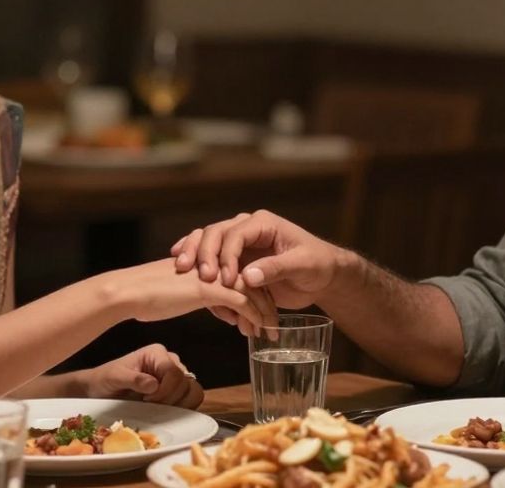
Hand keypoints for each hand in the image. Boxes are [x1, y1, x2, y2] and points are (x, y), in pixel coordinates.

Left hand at [80, 344, 203, 408]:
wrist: (100, 388)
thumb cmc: (106, 379)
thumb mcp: (114, 378)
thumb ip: (133, 379)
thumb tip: (153, 385)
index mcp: (156, 353)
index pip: (174, 372)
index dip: (165, 390)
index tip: (147, 400)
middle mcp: (169, 361)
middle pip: (186, 382)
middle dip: (171, 398)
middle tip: (150, 405)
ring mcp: (174, 376)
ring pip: (193, 390)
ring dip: (180, 404)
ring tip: (160, 408)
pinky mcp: (176, 389)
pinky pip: (190, 398)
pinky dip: (183, 407)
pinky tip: (166, 411)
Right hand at [117, 259, 276, 335]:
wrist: (129, 292)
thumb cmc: (150, 294)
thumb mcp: (189, 293)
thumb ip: (212, 296)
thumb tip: (231, 313)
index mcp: (211, 255)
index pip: (245, 269)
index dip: (259, 291)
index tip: (266, 312)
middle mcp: (216, 258)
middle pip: (253, 278)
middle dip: (266, 303)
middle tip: (274, 326)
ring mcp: (214, 270)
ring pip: (252, 289)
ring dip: (264, 312)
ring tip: (270, 332)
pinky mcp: (210, 287)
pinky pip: (242, 301)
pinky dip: (254, 316)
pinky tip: (258, 330)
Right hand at [170, 210, 346, 312]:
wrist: (323, 275)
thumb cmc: (318, 266)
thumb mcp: (302, 266)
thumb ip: (276, 269)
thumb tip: (247, 277)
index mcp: (263, 223)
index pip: (235, 234)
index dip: (226, 256)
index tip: (225, 280)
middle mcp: (247, 228)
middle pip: (216, 233)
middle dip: (205, 253)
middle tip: (202, 277)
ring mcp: (240, 242)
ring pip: (208, 241)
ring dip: (194, 254)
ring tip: (181, 268)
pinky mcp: (236, 258)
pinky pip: (211, 256)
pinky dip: (196, 261)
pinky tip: (183, 268)